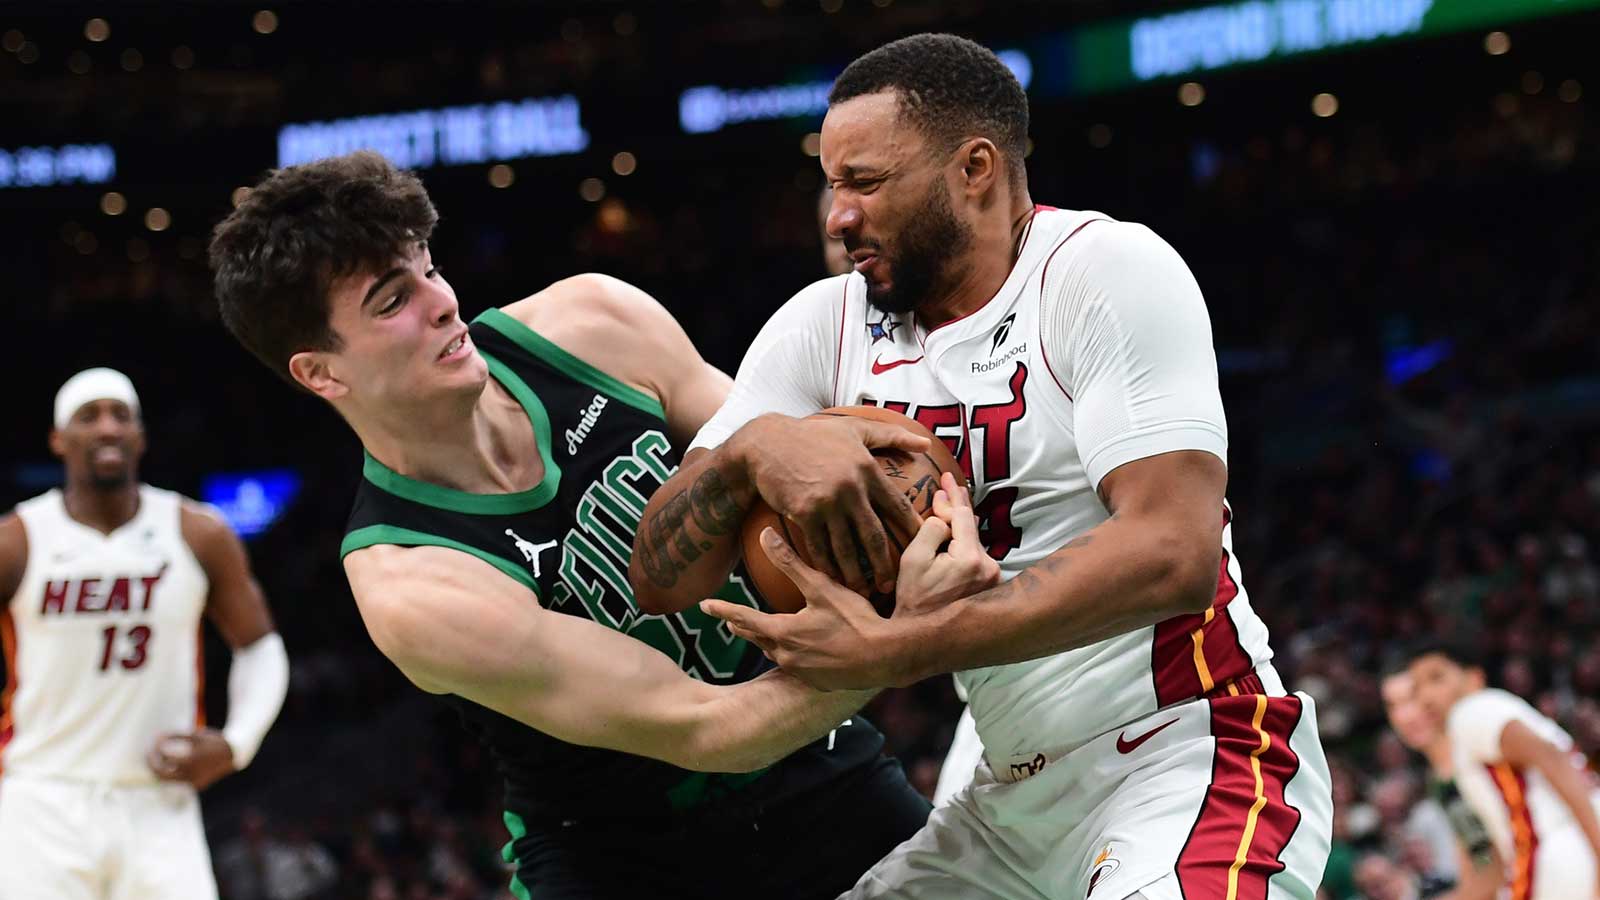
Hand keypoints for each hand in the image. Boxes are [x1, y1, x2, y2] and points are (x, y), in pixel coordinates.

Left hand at [146, 728, 235, 789]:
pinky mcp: (196, 786)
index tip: (155, 742)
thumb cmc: (214, 741)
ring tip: (157, 760)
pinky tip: (171, 765)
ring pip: (169, 780)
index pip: (165, 758)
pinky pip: (178, 781)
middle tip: (147, 756)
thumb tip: (158, 738)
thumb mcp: (195, 735)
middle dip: (152, 766)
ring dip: (161, 771)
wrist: (234, 754)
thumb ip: (176, 736)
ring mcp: (194, 782)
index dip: (157, 750)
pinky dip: (172, 774)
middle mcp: (191, 774)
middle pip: (162, 775)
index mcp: (191, 761)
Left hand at [701, 528, 908, 689]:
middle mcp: (786, 655)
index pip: (743, 618)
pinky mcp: (817, 682)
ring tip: (766, 634)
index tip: (704, 605)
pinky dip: (794, 656)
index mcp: (782, 632)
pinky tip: (804, 651)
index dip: (722, 609)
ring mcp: (801, 672)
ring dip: (769, 642)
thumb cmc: (855, 620)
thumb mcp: (821, 587)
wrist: (885, 658)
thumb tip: (765, 535)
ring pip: (776, 654)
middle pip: (756, 638)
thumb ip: (790, 562)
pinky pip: (797, 667)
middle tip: (731, 623)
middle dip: (742, 628)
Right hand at [740, 415, 927, 594]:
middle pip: (874, 535)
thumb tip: (927, 444)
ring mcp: (826, 502)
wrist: (768, 443)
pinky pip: (819, 547)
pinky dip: (827, 567)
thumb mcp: (856, 428)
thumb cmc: (813, 435)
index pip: (897, 506)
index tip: (922, 550)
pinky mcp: (804, 513)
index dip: (912, 530)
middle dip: (885, 565)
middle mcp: (851, 488)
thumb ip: (892, 435)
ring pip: (846, 548)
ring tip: (863, 592)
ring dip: (855, 575)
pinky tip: (833, 581)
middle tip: (891, 586)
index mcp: (867, 469)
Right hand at [893, 473, 999, 616]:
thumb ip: (931, 529)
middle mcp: (989, 567)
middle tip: (948, 483)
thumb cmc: (913, 598)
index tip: (945, 478)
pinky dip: (964, 541)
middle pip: (970, 526)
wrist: (924, 635)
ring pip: (973, 539)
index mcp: (970, 559)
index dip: (952, 496)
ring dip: (959, 524)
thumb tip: (945, 513)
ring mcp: (992, 577)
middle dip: (955, 506)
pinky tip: (956, 529)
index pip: (962, 516)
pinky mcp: (990, 584)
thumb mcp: (914, 558)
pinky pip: (975, 553)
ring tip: (950, 502)